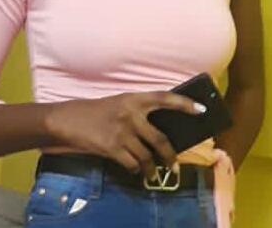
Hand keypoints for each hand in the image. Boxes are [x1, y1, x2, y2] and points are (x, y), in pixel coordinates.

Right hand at [44, 91, 205, 178]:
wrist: (69, 119)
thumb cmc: (97, 111)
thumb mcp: (120, 103)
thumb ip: (139, 112)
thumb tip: (162, 128)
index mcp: (134, 98)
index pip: (165, 98)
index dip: (185, 104)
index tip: (202, 110)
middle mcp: (131, 113)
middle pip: (160, 139)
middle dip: (171, 156)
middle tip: (174, 166)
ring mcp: (122, 131)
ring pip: (147, 156)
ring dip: (152, 168)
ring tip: (153, 173)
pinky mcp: (112, 147)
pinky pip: (132, 164)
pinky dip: (135, 170)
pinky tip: (133, 169)